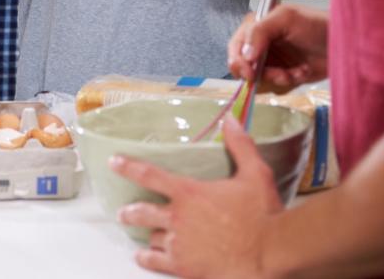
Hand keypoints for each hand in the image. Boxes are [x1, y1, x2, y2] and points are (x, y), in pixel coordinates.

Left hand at [111, 116, 282, 277]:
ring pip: (151, 237)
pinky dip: (147, 259)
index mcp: (189, 192)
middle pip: (141, 211)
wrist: (271, 253)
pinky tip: (144, 258)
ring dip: (147, 235)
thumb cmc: (264, 215)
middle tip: (123, 212)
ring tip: (143, 235)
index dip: (127, 166)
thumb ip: (240, 146)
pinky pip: (156, 262)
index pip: (149, 175)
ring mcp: (179, 244)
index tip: (112, 162)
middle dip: (130, 211)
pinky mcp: (184, 267)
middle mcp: (178, 217)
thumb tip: (231, 119)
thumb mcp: (256, 174)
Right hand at [228, 4, 328, 90]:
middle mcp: (260, 46)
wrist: (346, 43)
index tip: (251, 74)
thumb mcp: (285, 18)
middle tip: (282, 75)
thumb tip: (246, 57)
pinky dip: (290, 82)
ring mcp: (273, 62)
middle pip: (245, 68)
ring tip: (298, 72)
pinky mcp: (286, 75)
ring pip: (261, 81)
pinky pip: (277, 87)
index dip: (239, 62)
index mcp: (255, 28)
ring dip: (279, 79)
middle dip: (263, 74)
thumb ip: (260, 32)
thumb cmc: (316, 24)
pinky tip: (303, 72)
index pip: (235, 47)